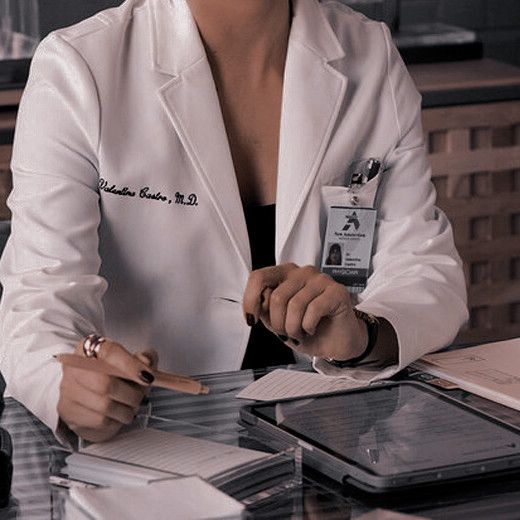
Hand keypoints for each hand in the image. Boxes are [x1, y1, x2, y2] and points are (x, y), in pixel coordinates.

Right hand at [57, 339, 157, 442]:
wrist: (91, 392)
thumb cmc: (114, 374)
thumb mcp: (132, 360)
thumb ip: (144, 357)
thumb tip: (146, 362)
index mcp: (91, 346)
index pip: (111, 353)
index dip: (131, 365)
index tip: (148, 377)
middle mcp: (74, 366)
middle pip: (106, 384)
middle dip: (132, 394)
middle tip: (141, 395)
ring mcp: (68, 389)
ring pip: (105, 406)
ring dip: (127, 410)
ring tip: (131, 405)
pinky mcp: (68, 411)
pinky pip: (100, 421)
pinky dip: (117, 420)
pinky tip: (118, 414)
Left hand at [243, 263, 367, 360]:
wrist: (336, 343)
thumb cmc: (309, 330)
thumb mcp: (278, 322)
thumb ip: (265, 309)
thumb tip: (261, 302)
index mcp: (285, 275)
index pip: (258, 277)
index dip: (250, 300)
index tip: (251, 319)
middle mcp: (302, 273)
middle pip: (276, 296)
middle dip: (278, 323)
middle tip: (286, 333)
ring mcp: (320, 280)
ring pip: (294, 305)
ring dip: (293, 328)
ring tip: (300, 333)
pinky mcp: (336, 291)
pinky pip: (313, 310)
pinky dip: (308, 327)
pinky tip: (312, 328)